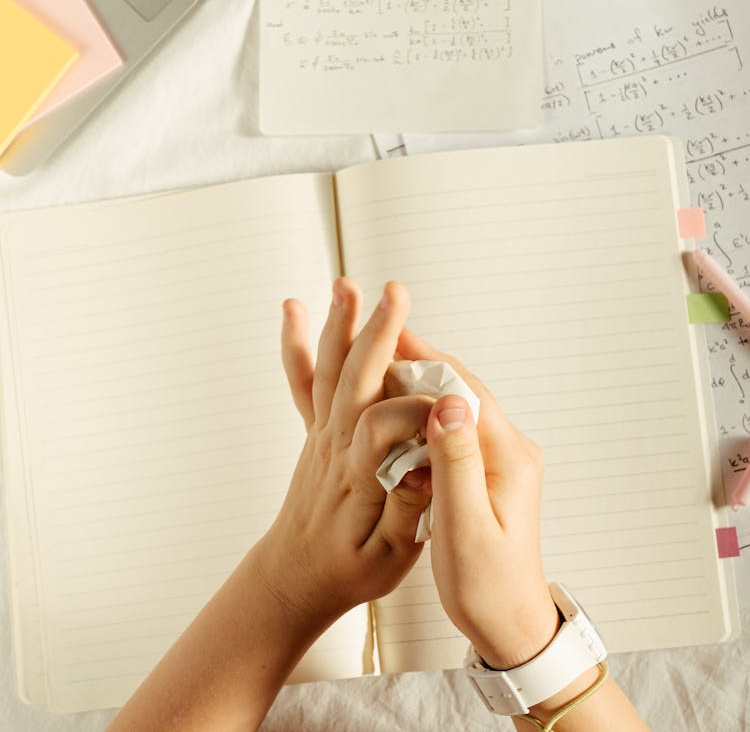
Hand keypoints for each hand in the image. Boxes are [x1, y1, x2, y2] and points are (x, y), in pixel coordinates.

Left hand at [254, 278, 433, 629]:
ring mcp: (322, 432)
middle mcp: (335, 445)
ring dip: (340, 324)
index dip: (416, 410)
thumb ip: (407, 511)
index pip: (383, 427)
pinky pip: (303, 380)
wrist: (294, 578)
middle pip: (354, 380)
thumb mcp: (390, 559)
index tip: (449, 405)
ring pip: (329, 370)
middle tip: (396, 294)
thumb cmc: (349, 571)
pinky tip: (294, 309)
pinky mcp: (316, 428)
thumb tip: (425, 466)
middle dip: (377, 333)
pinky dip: (296, 344)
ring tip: (348, 284)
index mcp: (358, 477)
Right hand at [397, 328, 559, 669]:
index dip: (425, 360)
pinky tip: (396, 407)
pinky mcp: (486, 470)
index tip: (390, 333)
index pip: (465, 390)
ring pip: (456, 404)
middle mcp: (510, 449)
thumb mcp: (466, 529)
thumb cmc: (489, 588)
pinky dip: (423, 410)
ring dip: (421, 383)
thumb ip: (456, 464)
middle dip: (421, 361)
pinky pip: (453, 426)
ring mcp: (499, 459)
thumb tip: (449, 403)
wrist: (511, 626)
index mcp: (508, 457)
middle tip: (378, 335)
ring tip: (381, 361)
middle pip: (462, 388)